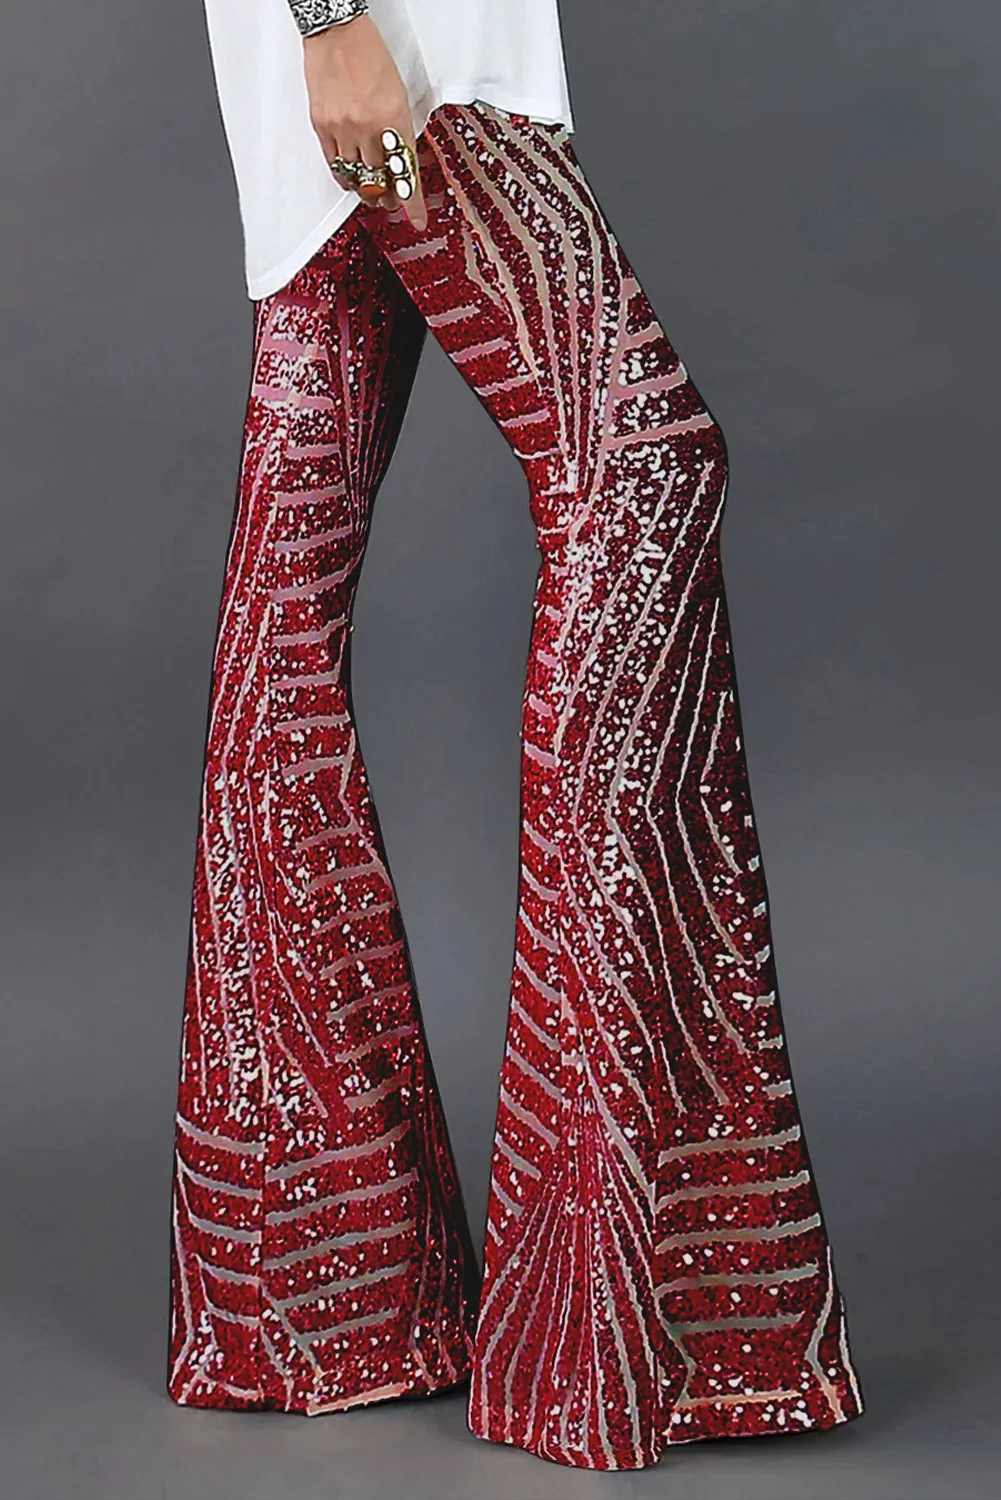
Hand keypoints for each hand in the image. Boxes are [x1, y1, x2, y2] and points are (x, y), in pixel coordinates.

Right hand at [303, 17, 426, 229]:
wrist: (337, 32)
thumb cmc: (369, 55)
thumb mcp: (398, 94)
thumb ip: (398, 129)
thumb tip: (399, 159)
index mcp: (394, 119)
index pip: (405, 173)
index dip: (411, 203)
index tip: (416, 219)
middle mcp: (369, 128)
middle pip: (379, 182)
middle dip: (387, 198)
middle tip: (390, 203)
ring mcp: (343, 128)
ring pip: (356, 178)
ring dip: (365, 190)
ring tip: (370, 191)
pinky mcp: (322, 125)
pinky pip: (334, 164)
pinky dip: (345, 176)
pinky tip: (350, 176)